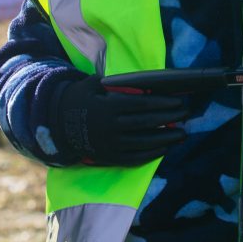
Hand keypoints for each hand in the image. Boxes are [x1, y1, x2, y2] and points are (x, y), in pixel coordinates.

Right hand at [54, 74, 188, 165]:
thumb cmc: (79, 99)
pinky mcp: (109, 157)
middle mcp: (111, 127)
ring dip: (165, 138)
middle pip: (146, 123)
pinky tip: (164, 148)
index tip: (179, 102)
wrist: (56, 125)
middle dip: (169, 119)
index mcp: (108, 106)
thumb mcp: (92, 84)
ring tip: (182, 134)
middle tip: (186, 115)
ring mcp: (110, 144)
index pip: (142, 105)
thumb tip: (142, 83)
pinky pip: (134, 158)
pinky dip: (151, 155)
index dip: (163, 103)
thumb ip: (115, 83)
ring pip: (143, 143)